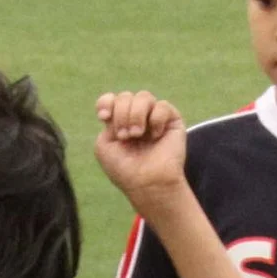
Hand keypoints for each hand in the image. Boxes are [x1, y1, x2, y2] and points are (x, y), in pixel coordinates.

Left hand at [93, 92, 189, 210]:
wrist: (146, 181)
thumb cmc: (124, 168)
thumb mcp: (104, 145)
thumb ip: (108, 121)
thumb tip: (121, 107)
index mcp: (117, 123)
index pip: (110, 100)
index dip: (106, 102)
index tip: (104, 117)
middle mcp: (135, 118)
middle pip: (125, 96)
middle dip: (121, 114)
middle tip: (124, 136)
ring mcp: (153, 117)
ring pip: (143, 96)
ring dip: (135, 115)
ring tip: (136, 135)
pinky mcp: (172, 119)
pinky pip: (162, 105)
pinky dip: (155, 120)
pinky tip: (155, 136)